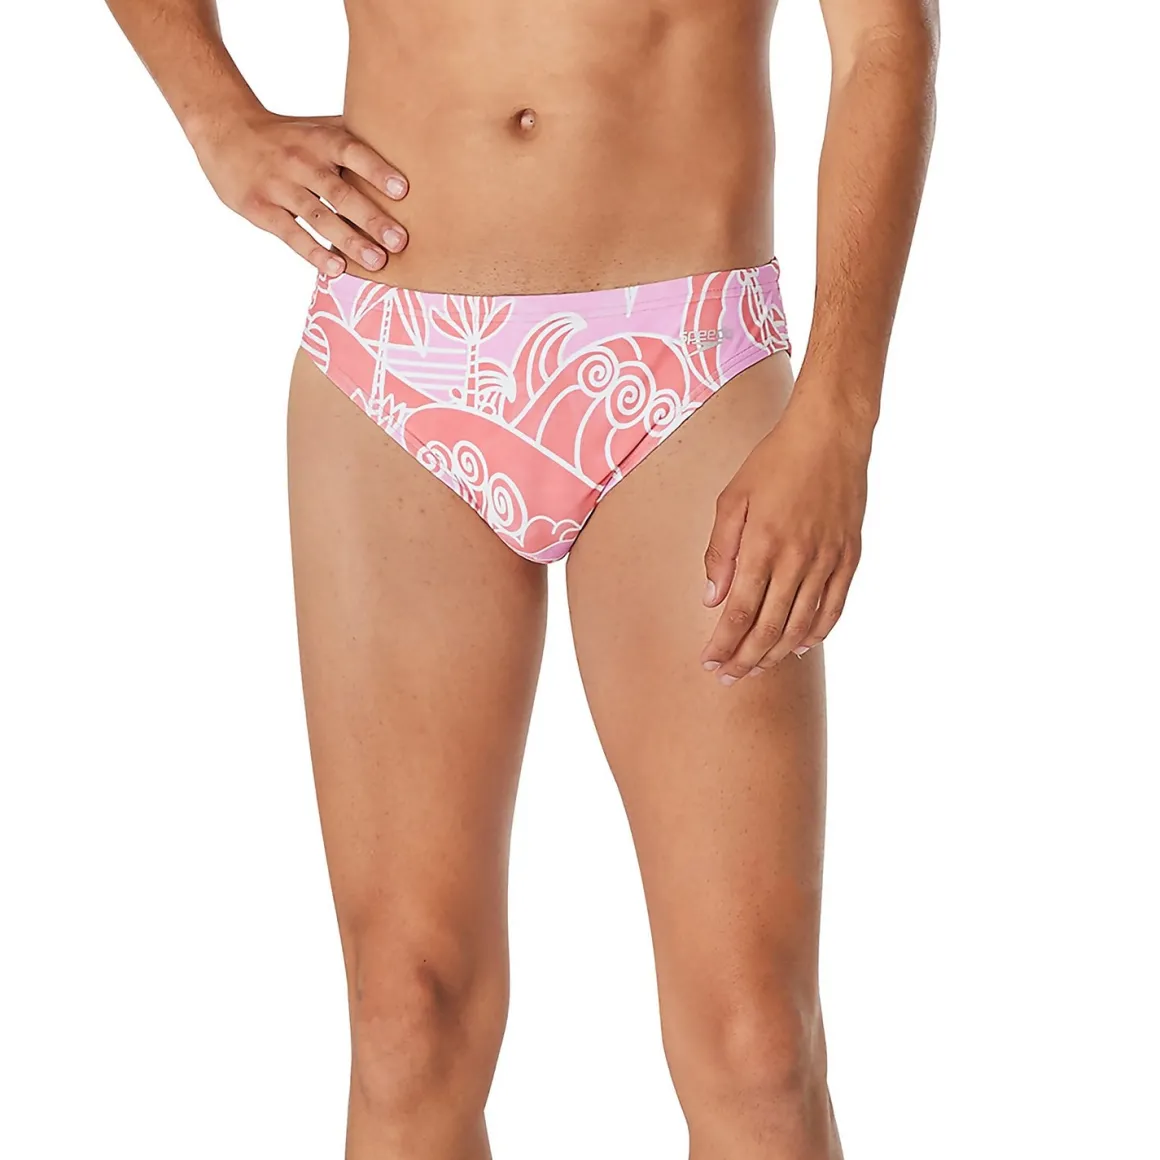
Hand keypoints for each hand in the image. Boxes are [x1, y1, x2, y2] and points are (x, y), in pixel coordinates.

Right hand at [193, 110, 408, 275]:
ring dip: (349, 242)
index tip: (402, 190)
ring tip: (376, 262)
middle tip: (399, 241)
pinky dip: (314, 253)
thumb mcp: (317, 127)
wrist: (224, 130)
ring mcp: (279, 186)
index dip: (377, 169)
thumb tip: (404, 144)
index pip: (352, 151)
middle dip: (371, 218)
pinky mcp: (260, 209)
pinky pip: (291, 234)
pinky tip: (336, 269)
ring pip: (319, 218)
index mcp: (319, 140)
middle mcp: (301, 162)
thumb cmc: (287, 135)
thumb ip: (353, 138)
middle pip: (340, 192)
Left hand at [700, 387, 870, 682]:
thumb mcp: (731, 499)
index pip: (739, 612)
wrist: (830, 434)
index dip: (723, 644)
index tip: (709, 662)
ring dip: (776, 653)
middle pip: (769, 628)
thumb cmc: (773, 462)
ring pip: (801, 626)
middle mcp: (797, 559)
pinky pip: (833, 608)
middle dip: (745, 659)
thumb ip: (719, 552)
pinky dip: (816, 634)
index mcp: (762, 545)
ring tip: (757, 667)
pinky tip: (800, 647)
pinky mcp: (849, 558)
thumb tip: (711, 600)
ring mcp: (827, 561)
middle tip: (727, 676)